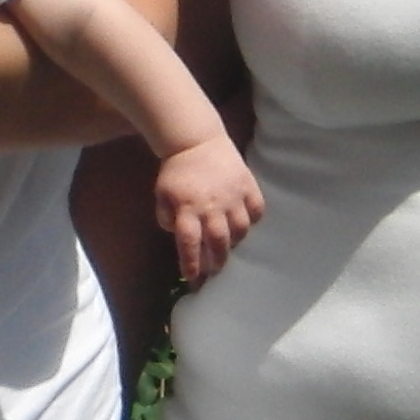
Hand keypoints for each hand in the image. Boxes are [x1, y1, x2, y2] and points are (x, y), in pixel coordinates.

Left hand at [155, 139, 265, 286]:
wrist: (196, 140)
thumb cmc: (177, 172)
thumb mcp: (162, 195)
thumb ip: (167, 217)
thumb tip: (178, 235)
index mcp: (186, 208)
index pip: (189, 243)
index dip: (191, 264)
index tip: (193, 279)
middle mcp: (211, 206)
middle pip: (218, 242)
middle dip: (217, 261)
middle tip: (214, 270)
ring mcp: (232, 195)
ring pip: (240, 230)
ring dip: (234, 242)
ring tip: (228, 244)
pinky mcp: (248, 185)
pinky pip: (257, 210)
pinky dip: (253, 220)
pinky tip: (245, 222)